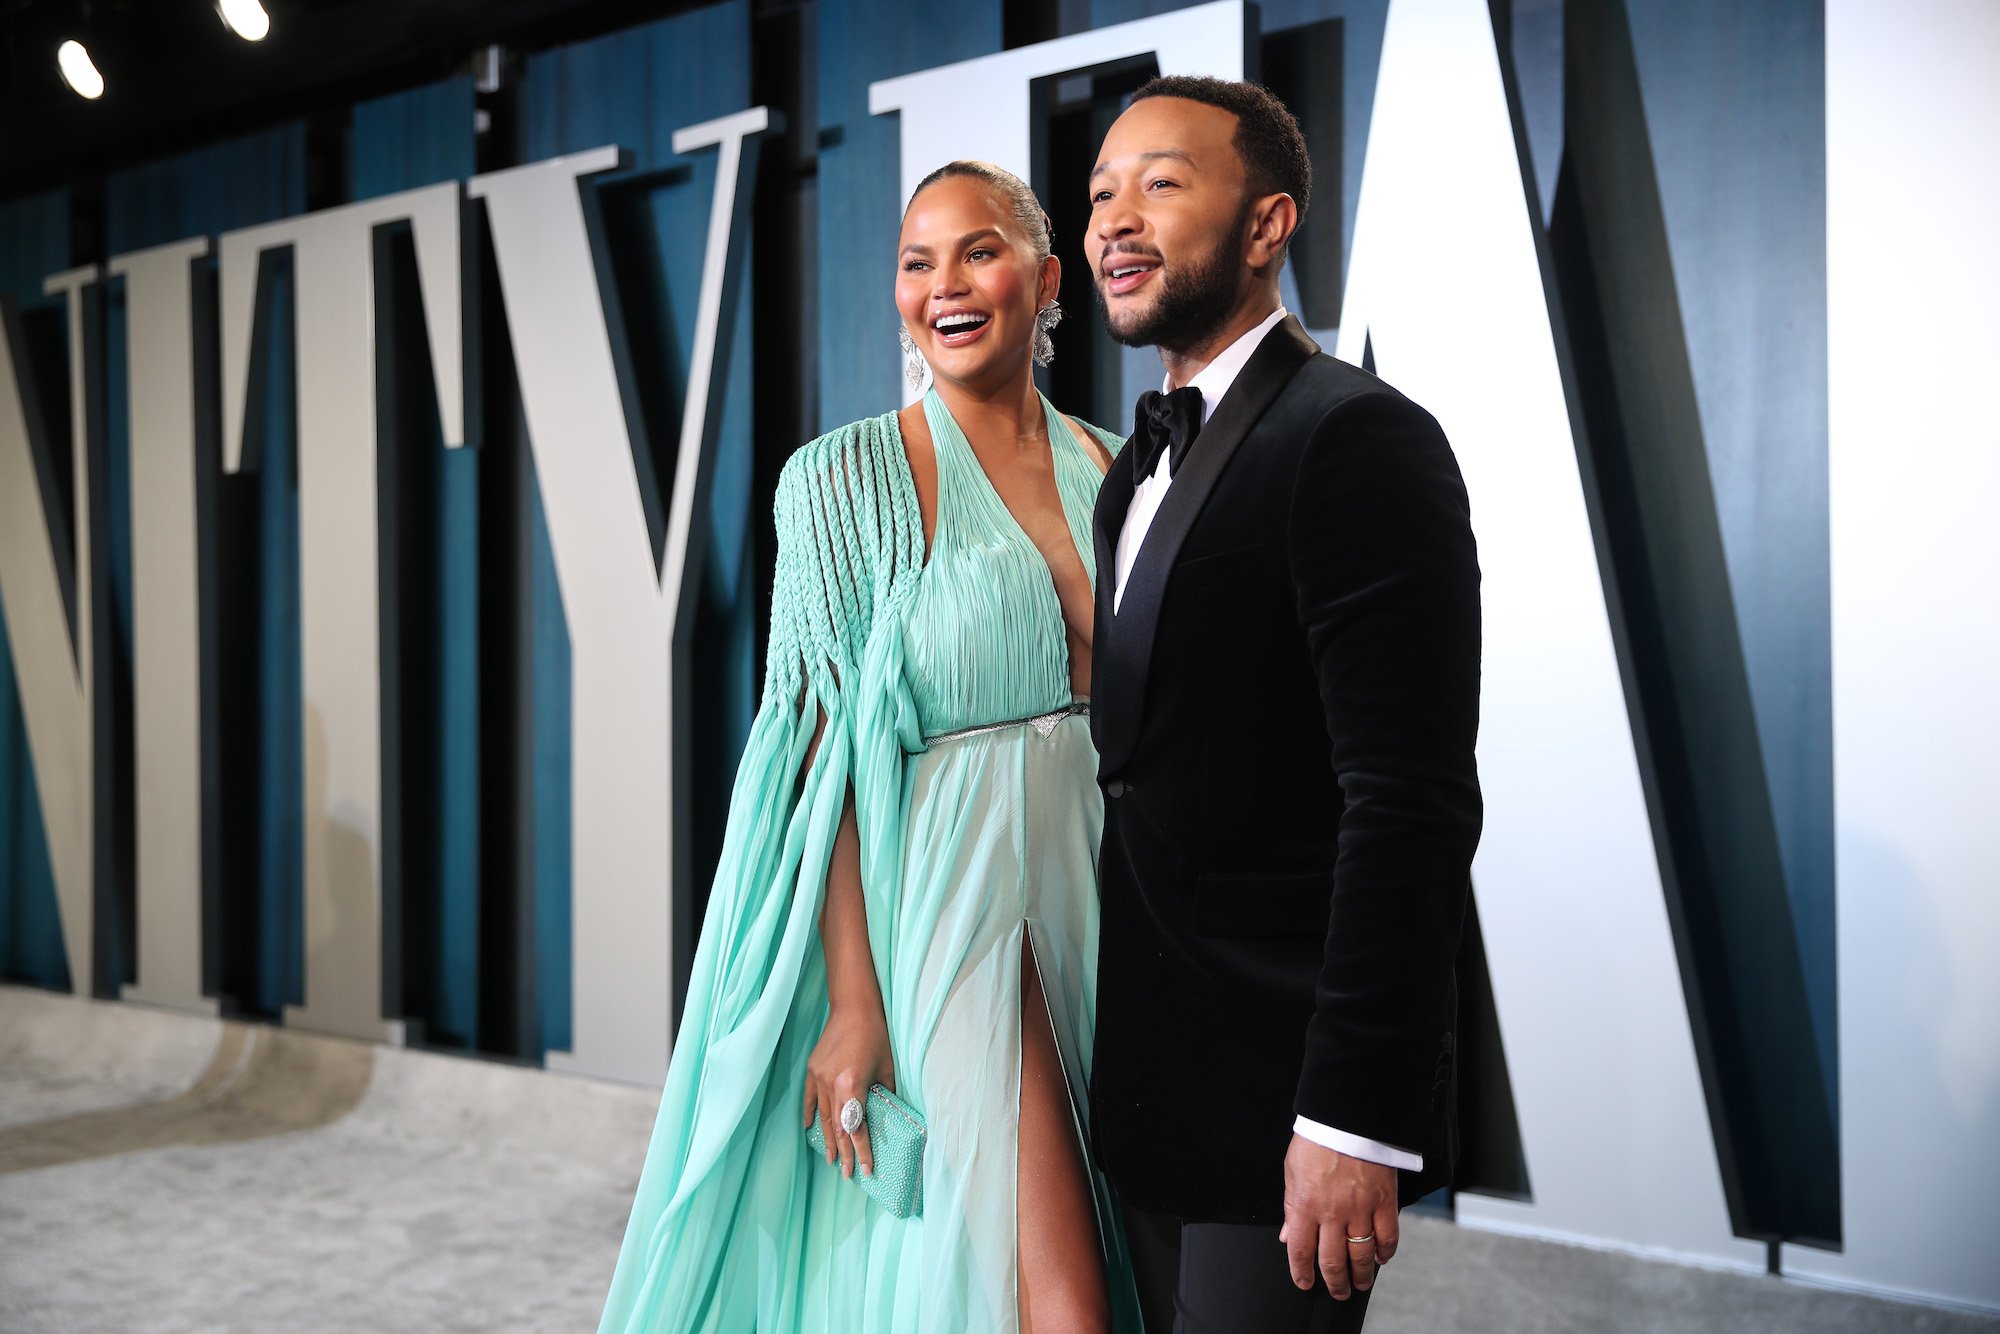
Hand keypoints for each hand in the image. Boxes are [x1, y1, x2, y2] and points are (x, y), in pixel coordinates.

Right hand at [801, 1000, 895, 1179]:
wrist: (853, 1007)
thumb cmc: (876, 1035)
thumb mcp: (887, 1068)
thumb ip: (884, 1095)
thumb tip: (886, 1116)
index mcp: (851, 1085)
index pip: (856, 1128)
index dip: (862, 1151)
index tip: (867, 1170)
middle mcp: (831, 1085)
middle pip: (837, 1128)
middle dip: (844, 1154)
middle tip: (848, 1175)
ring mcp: (818, 1077)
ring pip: (822, 1117)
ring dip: (828, 1140)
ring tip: (831, 1160)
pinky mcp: (812, 1070)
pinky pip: (810, 1099)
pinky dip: (811, 1116)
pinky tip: (811, 1129)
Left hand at [1278, 1135, 1399, 1298]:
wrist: (1346, 1116)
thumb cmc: (1317, 1139)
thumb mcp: (1291, 1171)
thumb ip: (1290, 1207)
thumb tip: (1287, 1234)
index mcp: (1305, 1204)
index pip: (1300, 1251)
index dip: (1302, 1273)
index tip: (1305, 1282)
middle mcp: (1332, 1212)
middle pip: (1332, 1260)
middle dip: (1334, 1282)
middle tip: (1337, 1291)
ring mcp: (1360, 1209)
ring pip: (1361, 1255)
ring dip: (1360, 1275)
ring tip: (1359, 1283)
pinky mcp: (1384, 1201)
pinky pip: (1388, 1236)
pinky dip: (1385, 1252)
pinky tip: (1381, 1258)